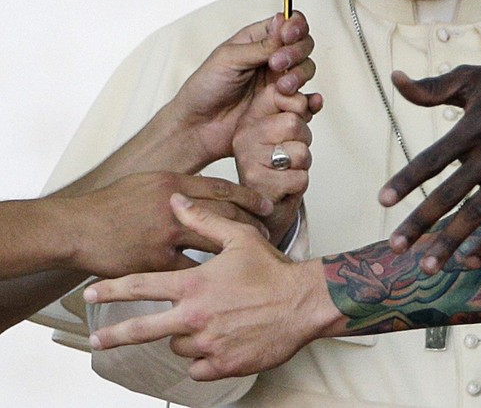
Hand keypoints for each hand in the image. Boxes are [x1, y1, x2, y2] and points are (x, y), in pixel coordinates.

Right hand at [60, 173, 272, 276]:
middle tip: (268, 233)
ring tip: (253, 260)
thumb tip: (196, 191)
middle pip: (226, 214)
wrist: (78, 227)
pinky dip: (208, 277)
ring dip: (236, 251)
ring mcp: (166, 235)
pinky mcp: (156, 262)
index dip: (248, 197)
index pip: (222, 188)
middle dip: (251, 224)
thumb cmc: (109, 205)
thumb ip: (175, 186)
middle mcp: (174, 206)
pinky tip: (222, 284)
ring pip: (214, 242)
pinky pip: (190, 272)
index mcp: (174, 183)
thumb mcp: (146, 182)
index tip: (267, 205)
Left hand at [84, 195, 334, 377]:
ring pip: (177, 346)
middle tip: (97, 340)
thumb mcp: (237, 237)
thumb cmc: (272, 269)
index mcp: (194, 285)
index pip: (143, 287)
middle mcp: (195, 316)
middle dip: (116, 334)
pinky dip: (203, 357)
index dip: (113, 290)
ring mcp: (208, 344)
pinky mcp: (224, 365)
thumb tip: (176, 200)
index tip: (90, 294)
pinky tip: (217, 342)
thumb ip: (202, 218)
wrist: (302, 303)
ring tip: (206, 321)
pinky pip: (199, 368)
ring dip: (183, 336)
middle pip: (144, 329)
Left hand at [168, 11, 317, 166]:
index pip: (288, 24)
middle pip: (302, 45)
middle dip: (296, 51)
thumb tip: (283, 23)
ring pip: (306, 69)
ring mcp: (278, 82)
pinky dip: (312, 100)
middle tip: (277, 64)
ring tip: (283, 86)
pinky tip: (309, 100)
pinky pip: (306, 100)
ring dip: (300, 74)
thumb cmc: (204, 89)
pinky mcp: (282, 105)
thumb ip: (260, 45)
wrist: (198, 126)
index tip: (287, 36)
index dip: (294, 26)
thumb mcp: (228, 59)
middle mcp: (271, 59)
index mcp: (256, 40)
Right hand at [233, 84, 321, 245]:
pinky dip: (299, 183)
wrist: (264, 208)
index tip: (296, 119)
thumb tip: (316, 99)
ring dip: (302, 164)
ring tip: (286, 169)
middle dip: (303, 140)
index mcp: (250, 117)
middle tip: (290, 151)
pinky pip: (299, 176)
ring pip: (300, 151)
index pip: (279, 93)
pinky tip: (284, 185)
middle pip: (293, 122)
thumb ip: (301, 110)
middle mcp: (245, 134)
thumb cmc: (277, 166)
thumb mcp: (287, 132)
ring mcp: (249, 158)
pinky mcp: (258, 182)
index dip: (298, 105)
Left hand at [379, 63, 480, 272]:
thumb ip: (431, 88)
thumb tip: (395, 78)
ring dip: (451, 242)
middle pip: (450, 194)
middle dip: (421, 222)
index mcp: (474, 127)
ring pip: (477, 214)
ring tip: (427, 266)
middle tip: (395, 246)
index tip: (382, 200)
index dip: (406, 180)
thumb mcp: (471, 78)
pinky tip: (468, 260)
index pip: (432, 159)